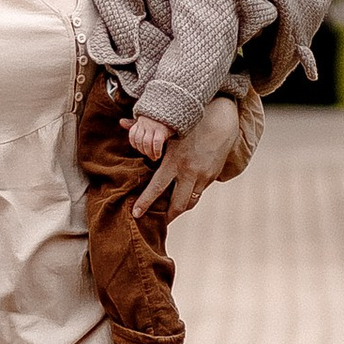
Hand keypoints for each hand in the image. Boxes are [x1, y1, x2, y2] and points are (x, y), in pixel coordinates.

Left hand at [134, 85, 260, 220]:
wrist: (221, 121)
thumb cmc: (190, 123)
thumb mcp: (168, 128)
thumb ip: (145, 130)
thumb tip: (121, 122)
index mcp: (174, 161)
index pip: (157, 188)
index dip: (145, 203)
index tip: (136, 214)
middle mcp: (189, 172)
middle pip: (177, 205)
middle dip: (167, 217)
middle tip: (158, 222)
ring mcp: (202, 176)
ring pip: (190, 202)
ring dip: (180, 209)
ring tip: (169, 213)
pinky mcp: (212, 177)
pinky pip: (199, 193)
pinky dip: (190, 198)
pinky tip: (182, 197)